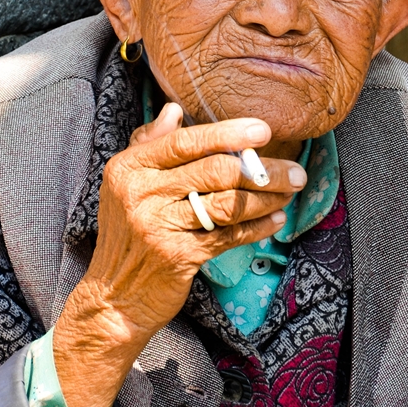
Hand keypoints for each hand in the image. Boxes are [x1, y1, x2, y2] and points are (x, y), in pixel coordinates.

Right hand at [53, 103, 306, 406]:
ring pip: (227, 204)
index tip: (262, 130)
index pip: (184, 141)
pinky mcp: (177, 256)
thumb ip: (150, 143)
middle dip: (262, 169)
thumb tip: (173, 109)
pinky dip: (257, 227)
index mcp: (128, 168)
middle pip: (214, 171)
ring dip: (266, 197)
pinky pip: (229, 236)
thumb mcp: (125, 183)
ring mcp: (158, 226)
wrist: (113, 297)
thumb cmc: (127, 233)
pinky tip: (275, 219)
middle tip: (294, 170)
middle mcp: (140, 194)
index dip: (227, 133)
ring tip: (290, 191)